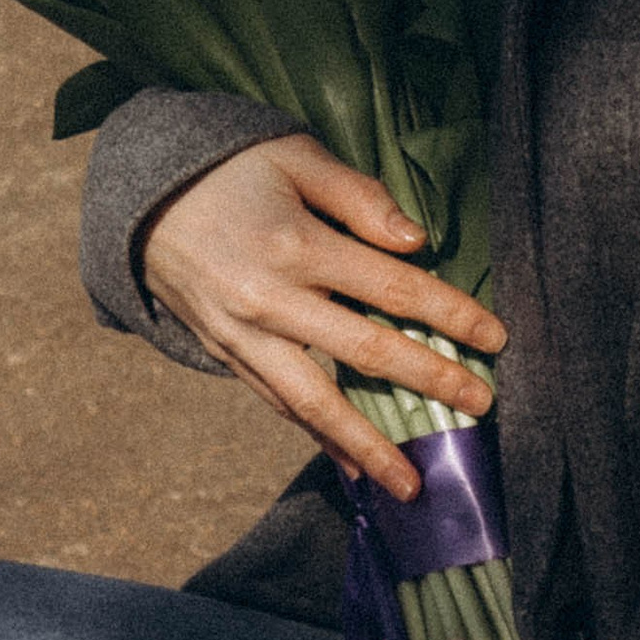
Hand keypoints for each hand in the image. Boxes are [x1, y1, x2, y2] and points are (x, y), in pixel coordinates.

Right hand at [139, 136, 504, 495]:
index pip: (392, 287)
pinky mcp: (228, 357)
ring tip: (408, 483)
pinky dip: (318, 440)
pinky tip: (350, 469)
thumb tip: (416, 242)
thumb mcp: (296, 156)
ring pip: (314, 402)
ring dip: (365, 446)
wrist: (144, 202)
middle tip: (479, 406)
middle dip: (427, 382)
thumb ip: (359, 197)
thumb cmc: (232, 168)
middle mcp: (271, 301)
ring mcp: (245, 337)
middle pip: (363, 351)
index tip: (495, 337)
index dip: (449, 314)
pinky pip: (279, 405)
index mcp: (297, 246)